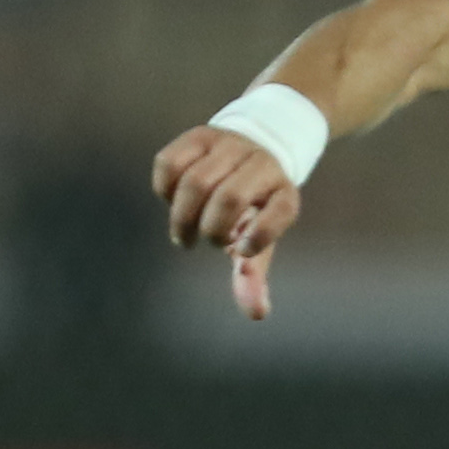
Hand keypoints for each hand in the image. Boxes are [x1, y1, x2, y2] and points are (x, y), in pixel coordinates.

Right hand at [149, 125, 302, 320]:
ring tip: (183, 230)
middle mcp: (262, 164)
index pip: (281, 212)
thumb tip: (256, 314)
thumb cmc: (253, 206)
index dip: (259, 236)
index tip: (239, 252)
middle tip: (198, 241)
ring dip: (182, 215)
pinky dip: (164, 190)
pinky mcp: (198, 135)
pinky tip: (172, 200)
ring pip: (195, 181)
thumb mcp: (258, 238)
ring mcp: (230, 145)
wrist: (252, 147)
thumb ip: (253, 274)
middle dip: (209, 229)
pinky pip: (168, 163)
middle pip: (229, 198)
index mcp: (284, 193)